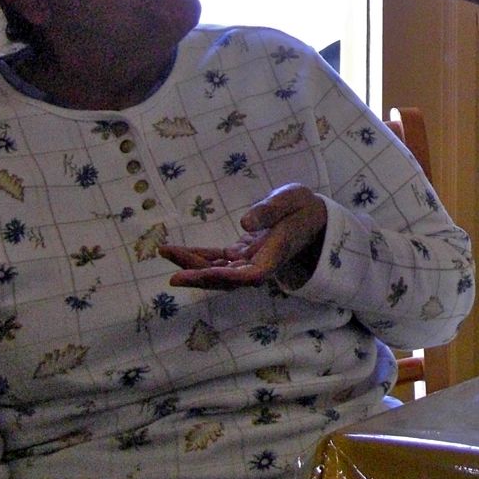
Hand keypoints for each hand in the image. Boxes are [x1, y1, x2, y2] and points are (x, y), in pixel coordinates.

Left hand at [159, 184, 327, 289]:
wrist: (311, 217)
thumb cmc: (304, 207)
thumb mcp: (294, 199)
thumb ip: (271, 209)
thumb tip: (244, 222)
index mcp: (277, 254)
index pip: (251, 275)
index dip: (226, 277)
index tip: (202, 273)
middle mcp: (261, 264)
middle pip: (229, 279)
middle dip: (201, 278)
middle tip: (174, 276)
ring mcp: (250, 262)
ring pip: (219, 272)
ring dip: (192, 266)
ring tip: (167, 252)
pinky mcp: (242, 254)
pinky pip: (217, 260)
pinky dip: (197, 256)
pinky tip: (175, 250)